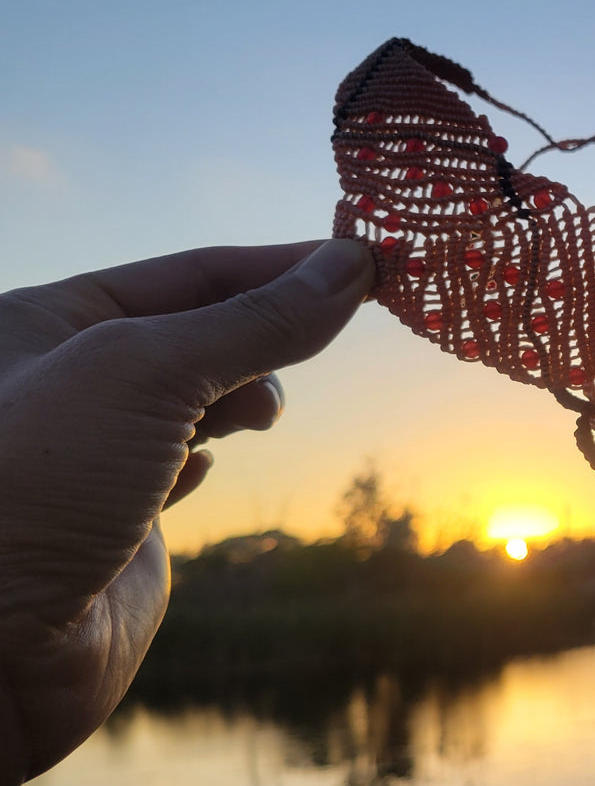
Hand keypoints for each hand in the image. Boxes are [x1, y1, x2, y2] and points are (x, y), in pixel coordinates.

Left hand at [0, 240, 372, 785]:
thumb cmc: (38, 483)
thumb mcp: (150, 371)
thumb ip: (254, 319)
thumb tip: (350, 267)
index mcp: (45, 320)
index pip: (191, 272)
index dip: (282, 265)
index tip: (365, 261)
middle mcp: (64, 381)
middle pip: (199, 330)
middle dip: (268, 329)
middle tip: (337, 333)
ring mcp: (93, 454)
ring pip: (196, 399)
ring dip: (245, 394)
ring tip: (260, 413)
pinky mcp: (116, 524)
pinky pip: (179, 465)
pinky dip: (207, 455)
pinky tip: (205, 465)